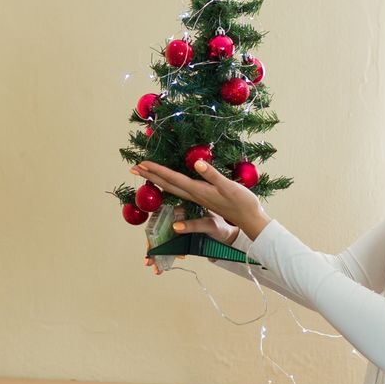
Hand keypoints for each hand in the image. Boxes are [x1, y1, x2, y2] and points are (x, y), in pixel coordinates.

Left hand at [131, 158, 268, 240]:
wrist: (250, 219)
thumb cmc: (242, 202)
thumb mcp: (228, 186)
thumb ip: (212, 175)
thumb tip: (196, 164)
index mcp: (198, 190)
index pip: (172, 178)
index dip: (157, 170)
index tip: (142, 164)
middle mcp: (194, 195)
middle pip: (167, 184)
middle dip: (150, 175)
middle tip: (134, 167)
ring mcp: (198, 198)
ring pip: (172, 188)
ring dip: (157, 180)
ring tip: (145, 173)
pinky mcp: (203, 198)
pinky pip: (181, 191)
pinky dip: (170, 185)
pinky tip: (168, 182)